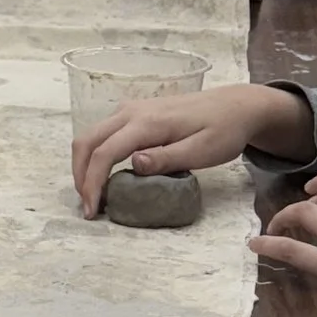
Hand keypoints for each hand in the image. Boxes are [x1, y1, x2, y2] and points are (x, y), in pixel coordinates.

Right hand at [73, 84, 310, 209]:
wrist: (236, 106)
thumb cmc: (224, 131)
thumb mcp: (202, 150)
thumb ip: (167, 158)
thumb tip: (133, 164)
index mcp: (147, 122)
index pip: (105, 152)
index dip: (92, 183)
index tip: (93, 211)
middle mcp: (131, 111)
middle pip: (87, 141)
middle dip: (80, 175)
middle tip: (88, 206)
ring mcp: (131, 109)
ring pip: (92, 135)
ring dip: (85, 165)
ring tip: (94, 194)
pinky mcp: (135, 112)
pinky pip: (103, 132)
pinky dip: (96, 154)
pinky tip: (106, 174)